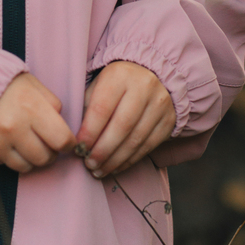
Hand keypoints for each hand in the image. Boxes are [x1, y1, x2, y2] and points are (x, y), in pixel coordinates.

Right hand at [0, 72, 75, 173]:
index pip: (62, 140)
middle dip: (50, 153)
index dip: (68, 144)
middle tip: (46, 143)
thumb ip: (52, 104)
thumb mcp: (33, 85)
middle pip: (45, 158)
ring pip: (27, 166)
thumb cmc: (7, 86)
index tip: (66, 142)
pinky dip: (12, 159)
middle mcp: (14, 126)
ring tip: (27, 144)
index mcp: (31, 106)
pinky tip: (10, 144)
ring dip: (32, 159)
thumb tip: (63, 127)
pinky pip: (8, 166)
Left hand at [75, 61, 174, 178]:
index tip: (78, 149)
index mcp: (120, 76)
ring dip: (115, 160)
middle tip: (89, 164)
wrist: (152, 73)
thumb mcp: (98, 84)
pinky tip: (116, 166)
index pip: (102, 108)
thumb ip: (87, 106)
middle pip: (122, 126)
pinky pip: (148, 146)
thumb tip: (75, 138)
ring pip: (136, 139)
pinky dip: (130, 160)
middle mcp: (144, 87)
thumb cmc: (116, 83)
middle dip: (103, 150)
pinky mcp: (168, 120)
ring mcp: (160, 104)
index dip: (89, 132)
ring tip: (99, 170)